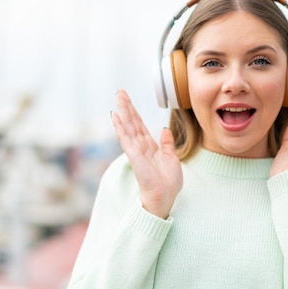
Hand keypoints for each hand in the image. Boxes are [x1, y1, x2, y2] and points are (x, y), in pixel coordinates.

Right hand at [111, 90, 182, 218]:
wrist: (165, 197)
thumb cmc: (168, 183)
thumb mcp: (172, 158)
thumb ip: (167, 143)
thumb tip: (164, 130)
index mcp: (150, 146)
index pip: (140, 125)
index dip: (134, 112)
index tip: (128, 100)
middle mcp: (141, 146)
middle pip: (132, 122)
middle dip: (126, 106)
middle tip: (120, 91)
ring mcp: (136, 150)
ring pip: (128, 126)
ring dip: (123, 111)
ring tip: (118, 97)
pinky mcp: (134, 156)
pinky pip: (126, 138)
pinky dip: (120, 127)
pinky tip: (115, 116)